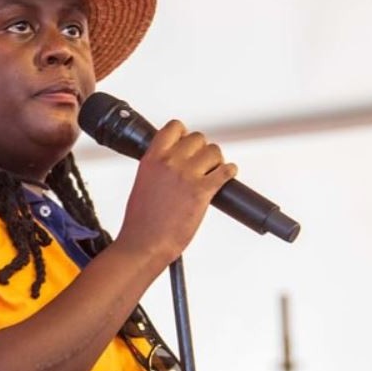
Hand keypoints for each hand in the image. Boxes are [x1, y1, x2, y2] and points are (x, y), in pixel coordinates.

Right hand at [114, 119, 237, 264]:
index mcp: (152, 159)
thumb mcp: (142, 182)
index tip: (186, 140)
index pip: (174, 128)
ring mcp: (187, 175)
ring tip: (212, 170)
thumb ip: (157, 167)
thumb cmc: (142, 220)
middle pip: (197, 138)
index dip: (184, 133)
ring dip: (216, 161)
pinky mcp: (202, 191)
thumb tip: (170, 162)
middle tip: (201, 161)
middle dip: (202, 149)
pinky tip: (226, 175)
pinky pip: (225, 171)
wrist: (146, 242)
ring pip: (213, 151)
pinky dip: (229, 172)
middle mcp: (169, 163)